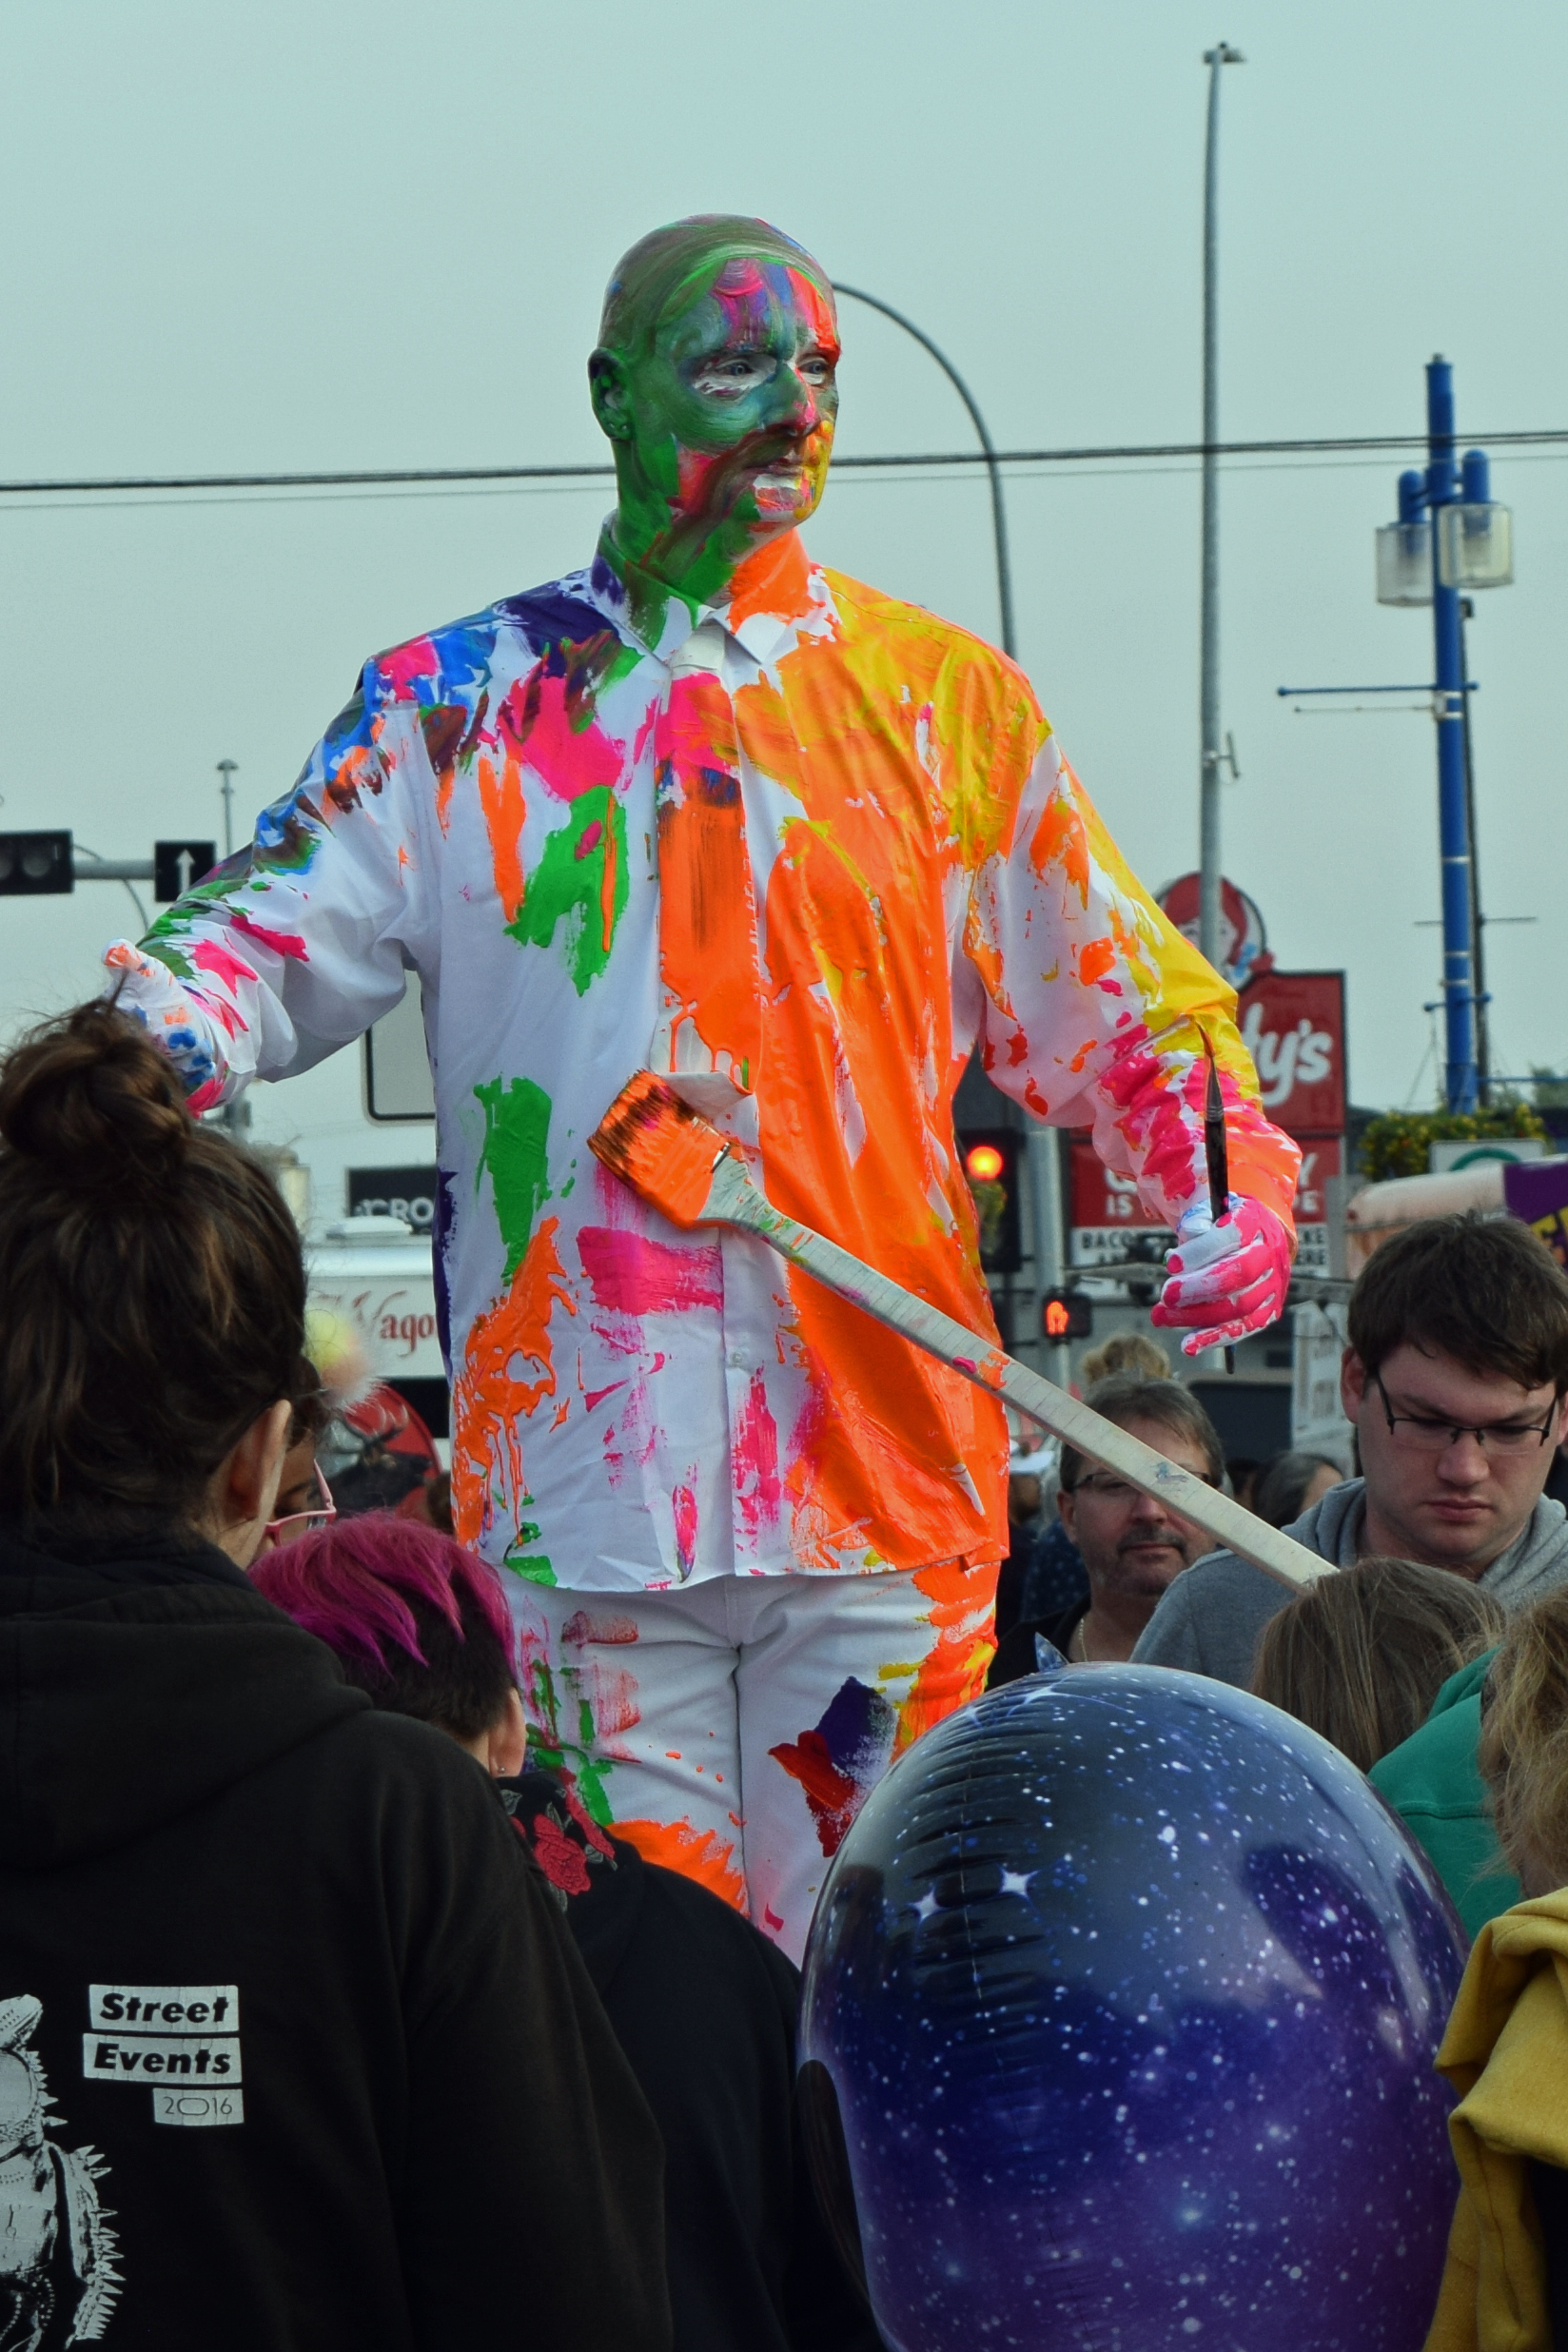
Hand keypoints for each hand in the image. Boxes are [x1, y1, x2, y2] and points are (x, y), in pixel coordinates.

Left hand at [1150, 1195, 1291, 1356]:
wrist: (1254, 1236)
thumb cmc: (1219, 1221)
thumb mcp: (1205, 1206)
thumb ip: (1195, 1216)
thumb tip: (1187, 1239)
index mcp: (1255, 1220)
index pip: (1233, 1234)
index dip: (1202, 1250)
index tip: (1171, 1263)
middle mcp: (1270, 1252)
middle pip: (1240, 1274)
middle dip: (1199, 1287)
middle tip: (1166, 1294)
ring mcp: (1273, 1283)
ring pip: (1240, 1306)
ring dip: (1198, 1315)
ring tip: (1161, 1316)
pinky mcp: (1269, 1309)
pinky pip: (1245, 1328)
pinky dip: (1215, 1338)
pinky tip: (1189, 1344)